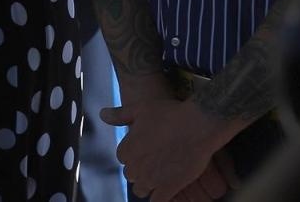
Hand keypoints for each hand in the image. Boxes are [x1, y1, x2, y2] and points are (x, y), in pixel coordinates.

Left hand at [103, 96, 235, 199]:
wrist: (197, 125)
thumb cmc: (170, 113)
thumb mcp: (141, 108)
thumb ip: (120, 115)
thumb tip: (102, 115)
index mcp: (126, 149)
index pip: (123, 158)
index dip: (135, 153)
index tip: (147, 148)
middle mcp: (135, 167)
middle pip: (131, 175)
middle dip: (141, 169)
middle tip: (157, 159)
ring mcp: (151, 179)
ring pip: (141, 190)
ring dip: (149, 184)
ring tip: (163, 174)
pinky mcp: (167, 188)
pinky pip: (157, 201)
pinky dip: (161, 197)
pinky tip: (169, 189)